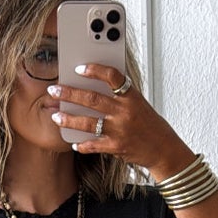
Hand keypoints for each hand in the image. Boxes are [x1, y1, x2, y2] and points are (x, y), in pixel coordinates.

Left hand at [46, 63, 188, 172]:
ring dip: (68, 119)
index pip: (112, 76)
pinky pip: (93, 145)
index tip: (79, 69)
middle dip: (69, 93)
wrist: (163, 149)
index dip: (94, 70)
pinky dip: (82, 145)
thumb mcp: (139, 104)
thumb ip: (119, 96)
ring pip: (87, 122)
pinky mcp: (116, 147)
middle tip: (54, 90)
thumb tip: (93, 87)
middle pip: (92, 99)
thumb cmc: (150, 125)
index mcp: (131, 97)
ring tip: (55, 116)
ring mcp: (119, 130)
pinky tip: (75, 143)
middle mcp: (124, 112)